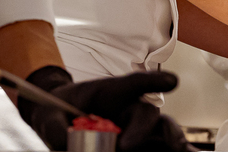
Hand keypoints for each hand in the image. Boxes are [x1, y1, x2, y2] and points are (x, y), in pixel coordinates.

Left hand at [16, 66, 194, 150]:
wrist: (56, 120)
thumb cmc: (56, 112)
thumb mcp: (49, 117)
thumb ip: (56, 128)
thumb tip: (67, 143)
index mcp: (109, 93)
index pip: (133, 84)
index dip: (153, 82)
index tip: (172, 82)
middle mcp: (127, 109)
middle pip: (146, 114)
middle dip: (144, 129)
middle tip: (126, 147)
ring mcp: (134, 129)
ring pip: (160, 132)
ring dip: (172, 141)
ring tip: (178, 151)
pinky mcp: (136, 145)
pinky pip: (154, 149)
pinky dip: (168, 150)